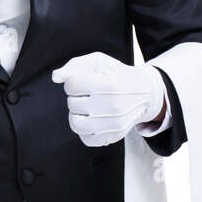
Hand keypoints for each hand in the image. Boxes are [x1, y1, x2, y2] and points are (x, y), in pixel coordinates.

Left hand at [51, 51, 165, 146]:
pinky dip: (85, 130)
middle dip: (77, 97)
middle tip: (90, 94)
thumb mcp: (99, 62)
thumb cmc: (117, 75)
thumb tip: (56, 77)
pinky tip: (93, 120)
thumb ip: (75, 66)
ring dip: (78, 114)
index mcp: (109, 85)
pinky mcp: (113, 136)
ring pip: (76, 124)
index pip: (71, 85)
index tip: (84, 82)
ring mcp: (114, 124)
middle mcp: (113, 106)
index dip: (74, 82)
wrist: (145, 92)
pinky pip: (86, 139)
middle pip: (72, 104)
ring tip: (88, 108)